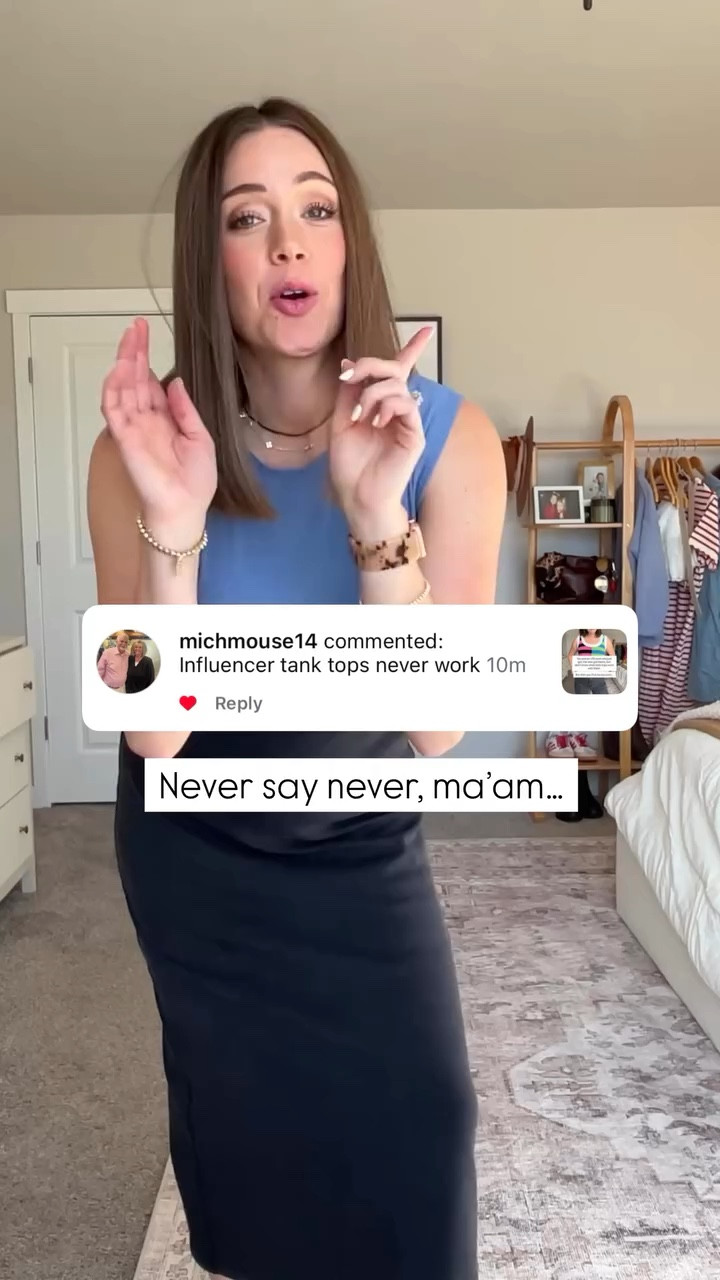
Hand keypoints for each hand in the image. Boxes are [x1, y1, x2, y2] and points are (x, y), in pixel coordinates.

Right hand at [101, 318, 216, 535]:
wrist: (185, 508)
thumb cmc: (194, 482)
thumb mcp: (200, 437)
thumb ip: (185, 409)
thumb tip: (175, 381)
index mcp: (163, 419)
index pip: (148, 383)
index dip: (146, 359)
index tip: (144, 334)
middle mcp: (144, 420)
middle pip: (133, 379)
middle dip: (133, 351)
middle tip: (135, 326)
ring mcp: (132, 428)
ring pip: (121, 388)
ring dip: (123, 363)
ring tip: (130, 340)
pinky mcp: (124, 438)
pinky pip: (113, 409)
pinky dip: (114, 388)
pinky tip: (120, 369)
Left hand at [329, 328, 432, 537]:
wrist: (357, 496)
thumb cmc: (350, 465)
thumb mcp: (340, 421)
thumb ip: (348, 392)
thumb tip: (349, 363)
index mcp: (380, 405)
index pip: (398, 371)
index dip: (412, 349)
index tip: (427, 329)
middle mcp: (397, 410)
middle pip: (393, 370)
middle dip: (370, 365)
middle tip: (349, 377)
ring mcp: (408, 421)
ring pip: (397, 384)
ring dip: (372, 393)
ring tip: (359, 416)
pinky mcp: (414, 434)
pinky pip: (407, 404)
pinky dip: (387, 406)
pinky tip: (375, 422)